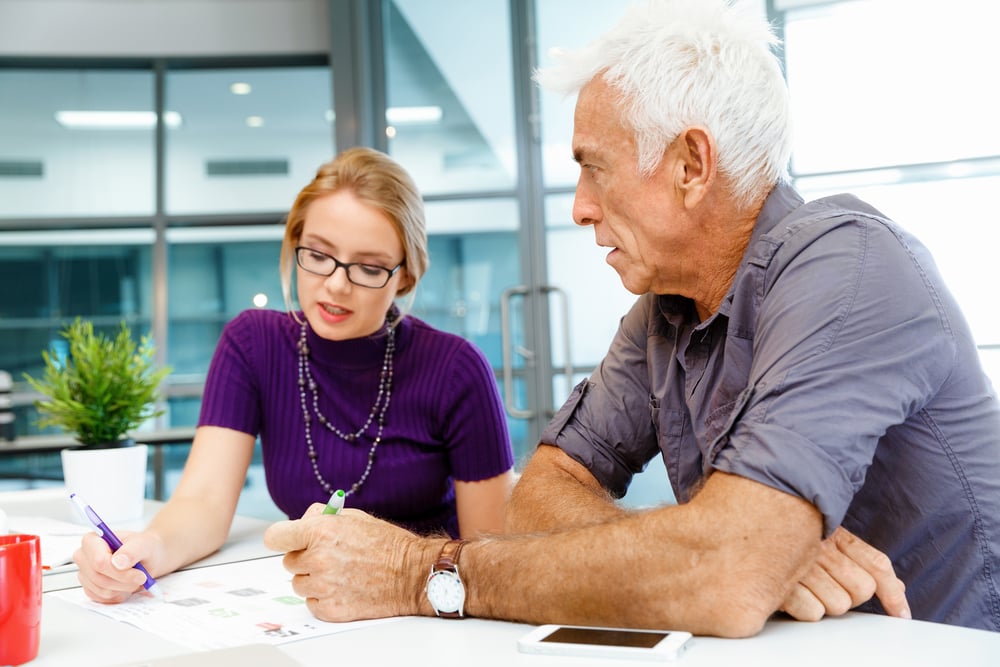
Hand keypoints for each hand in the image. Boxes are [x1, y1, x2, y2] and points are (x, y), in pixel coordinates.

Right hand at [73, 530, 163, 603]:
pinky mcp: (89, 588)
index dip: (120, 571)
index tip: (140, 574)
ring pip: (102, 590)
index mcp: (92, 540)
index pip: (99, 561)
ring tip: (134, 578)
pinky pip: (103, 599)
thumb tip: (117, 562)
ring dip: (124, 588)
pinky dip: (119, 594)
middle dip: (124, 580)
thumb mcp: (144, 544)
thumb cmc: (142, 547)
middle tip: (142, 577)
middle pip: (100, 577)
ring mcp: (85, 574)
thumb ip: (132, 551)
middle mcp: (84, 557)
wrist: (145, 557)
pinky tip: (126, 584)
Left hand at [264, 505, 435, 621]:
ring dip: (312, 579)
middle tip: (328, 556)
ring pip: (298, 583)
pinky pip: (311, 602)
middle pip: (288, 562)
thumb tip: (301, 521)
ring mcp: (323, 586)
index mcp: (321, 531)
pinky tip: (344, 588)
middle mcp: (318, 558)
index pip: (276, 537)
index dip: (282, 538)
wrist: (411, 574)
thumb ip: (322, 517)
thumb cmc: (387, 544)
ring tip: (339, 573)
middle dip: (304, 558)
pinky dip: (323, 597)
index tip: (287, 540)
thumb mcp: (354, 517)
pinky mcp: (330, 609)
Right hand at [781, 526, 909, 620]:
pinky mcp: (780, 583)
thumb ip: (862, 560)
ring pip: (838, 605)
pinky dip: (803, 610)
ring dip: (824, 604)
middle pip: (861, 589)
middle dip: (849, 595)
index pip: (876, 563)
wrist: (735, 531)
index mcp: (834, 534)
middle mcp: (820, 548)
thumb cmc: (782, 538)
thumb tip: (898, 587)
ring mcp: (800, 565)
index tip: (900, 613)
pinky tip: (790, 596)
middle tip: (827, 587)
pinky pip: (812, 613)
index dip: (892, 591)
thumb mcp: (824, 540)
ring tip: (804, 589)